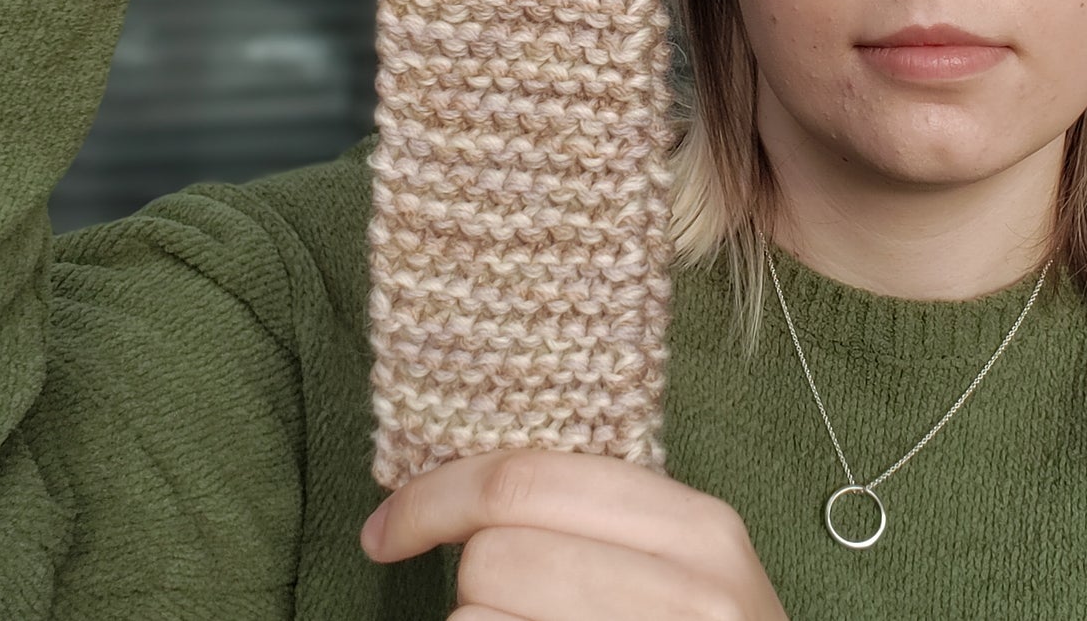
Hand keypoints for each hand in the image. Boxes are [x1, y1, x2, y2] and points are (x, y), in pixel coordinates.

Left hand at [359, 450, 790, 620]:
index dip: (437, 496)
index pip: (530, 478)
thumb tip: (465, 493)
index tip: (386, 529)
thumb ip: (601, 519)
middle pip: (494, 556)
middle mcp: (690, 592)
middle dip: (472, 587)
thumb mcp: (679, 571)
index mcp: (699, 528)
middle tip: (504, 613)